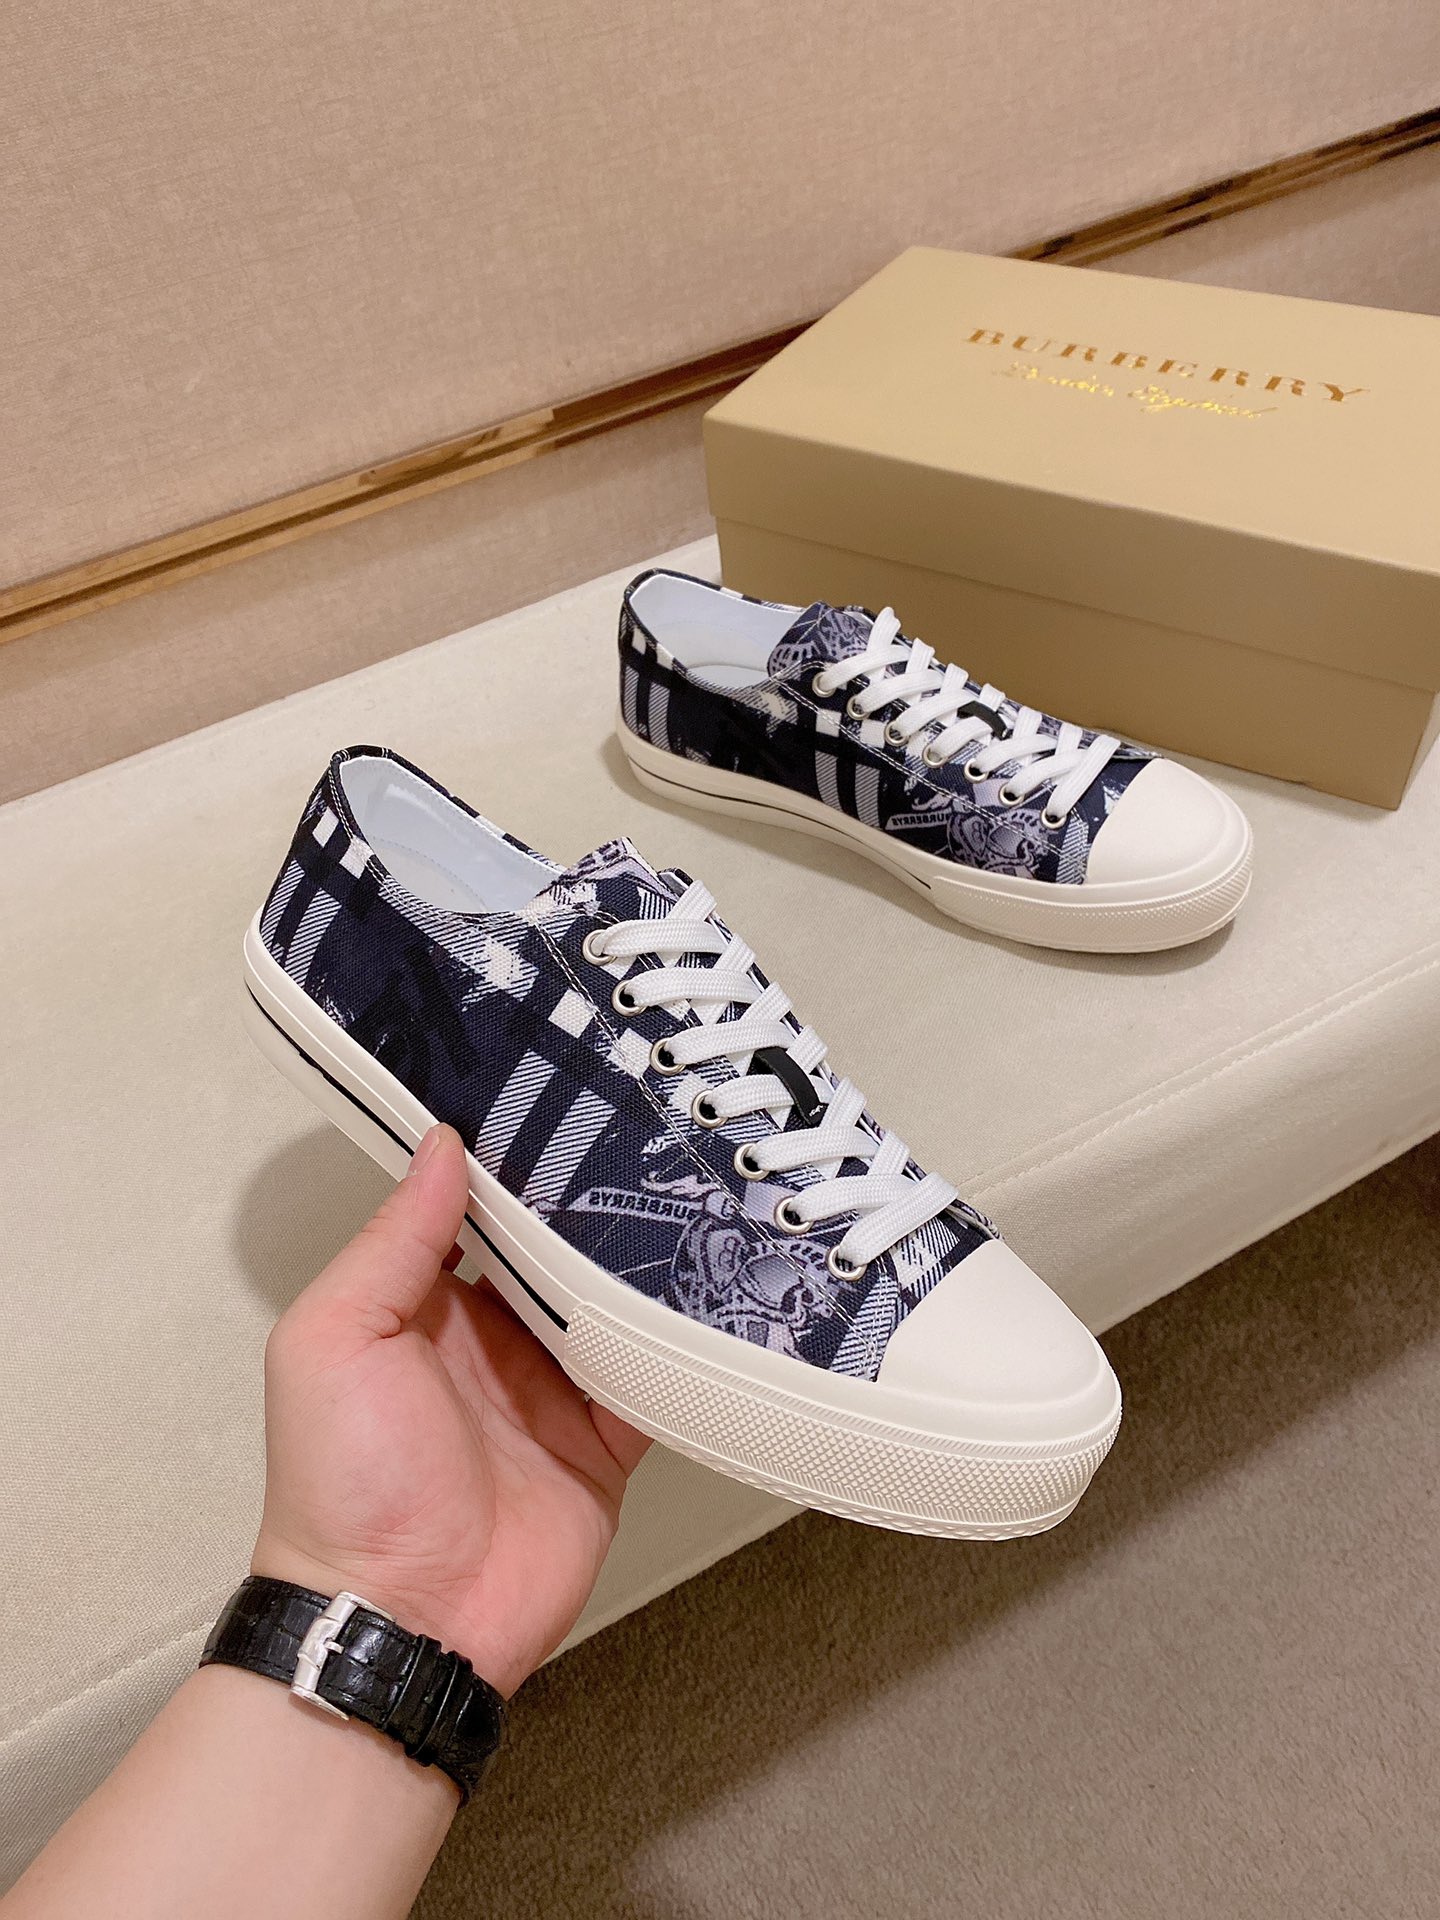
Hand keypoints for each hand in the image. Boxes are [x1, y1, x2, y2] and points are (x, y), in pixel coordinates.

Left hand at [251, 1124, 648, 1694]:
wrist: (402, 1621)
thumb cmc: (341, 1484)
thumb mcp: (333, 1340)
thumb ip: (394, 1243)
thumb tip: (442, 1147)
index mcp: (422, 1308)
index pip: (478, 1214)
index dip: (512, 1164)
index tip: (558, 1104)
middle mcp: (492, 1342)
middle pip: (556, 1253)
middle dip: (592, 1205)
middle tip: (647, 1135)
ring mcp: (551, 1392)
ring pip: (611, 1306)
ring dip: (644, 1266)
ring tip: (694, 1193)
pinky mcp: (603, 1443)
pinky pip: (652, 1379)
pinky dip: (680, 1345)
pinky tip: (715, 1294)